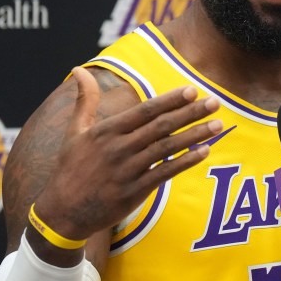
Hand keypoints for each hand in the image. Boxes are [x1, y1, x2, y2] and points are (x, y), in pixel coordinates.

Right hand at [34, 66, 221, 240]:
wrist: (62, 212)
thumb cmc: (70, 168)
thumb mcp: (74, 132)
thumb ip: (84, 100)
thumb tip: (78, 68)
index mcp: (106, 130)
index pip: (145, 110)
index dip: (170, 100)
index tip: (192, 90)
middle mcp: (119, 148)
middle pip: (161, 126)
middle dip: (191, 113)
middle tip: (215, 101)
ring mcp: (128, 170)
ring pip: (167, 148)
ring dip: (195, 135)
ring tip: (218, 124)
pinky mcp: (134, 191)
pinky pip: (165, 173)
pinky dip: (185, 162)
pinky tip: (204, 152)